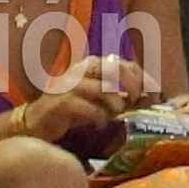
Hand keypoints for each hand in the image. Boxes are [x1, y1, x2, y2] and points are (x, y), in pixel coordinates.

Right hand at [24, 54, 153, 142]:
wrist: (36, 122)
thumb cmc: (70, 109)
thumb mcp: (97, 98)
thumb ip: (119, 94)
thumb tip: (148, 96)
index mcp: (90, 66)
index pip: (123, 63)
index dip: (142, 77)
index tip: (152, 93)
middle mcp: (79, 71)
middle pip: (115, 68)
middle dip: (132, 85)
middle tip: (135, 101)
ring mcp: (69, 86)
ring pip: (105, 89)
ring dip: (116, 104)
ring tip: (115, 115)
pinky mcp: (61, 104)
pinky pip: (91, 109)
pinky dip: (100, 118)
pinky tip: (99, 124)